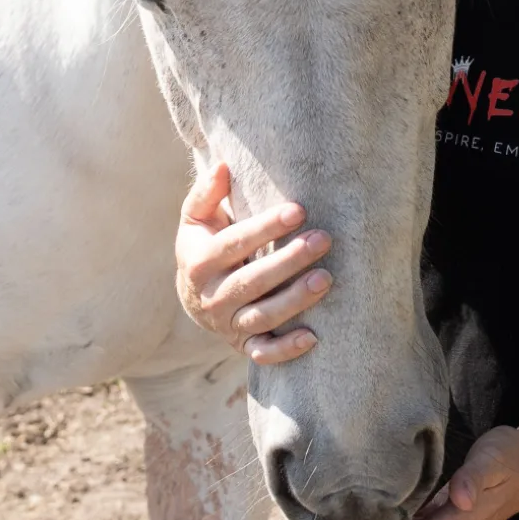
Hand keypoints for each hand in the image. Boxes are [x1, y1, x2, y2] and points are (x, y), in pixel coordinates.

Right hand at [175, 161, 331, 365]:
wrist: (193, 297)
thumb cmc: (204, 246)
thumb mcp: (196, 219)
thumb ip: (207, 194)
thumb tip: (224, 166)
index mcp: (199, 261)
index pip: (234, 243)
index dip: (266, 227)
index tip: (298, 210)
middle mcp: (211, 296)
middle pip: (251, 281)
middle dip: (288, 261)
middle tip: (323, 239)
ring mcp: (227, 324)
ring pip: (262, 316)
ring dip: (294, 300)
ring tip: (326, 278)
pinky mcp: (242, 345)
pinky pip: (263, 353)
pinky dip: (286, 349)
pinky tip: (313, 337)